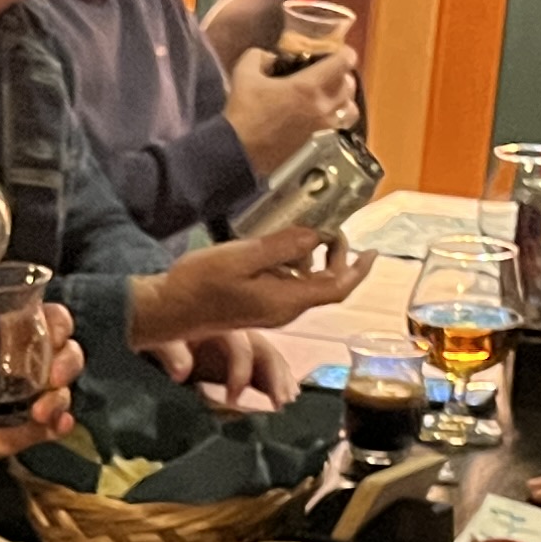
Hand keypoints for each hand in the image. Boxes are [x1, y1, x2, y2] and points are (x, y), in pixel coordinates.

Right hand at [127, 220, 367, 345]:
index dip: (359, 269)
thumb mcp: (242, 258)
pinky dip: (296, 267)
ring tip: (309, 232)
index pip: (338, 288)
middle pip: (327, 287)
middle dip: (339, 259)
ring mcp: (272, 311)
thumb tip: (315, 235)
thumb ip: (281, 247)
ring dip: (316, 261)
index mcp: (288, 300)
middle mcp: (286, 310)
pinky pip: (290, 287)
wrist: (169, 311)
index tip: (371, 249)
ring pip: (309, 286)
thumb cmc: (200, 284)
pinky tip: (282, 248)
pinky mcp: (258, 307)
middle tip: (333, 230)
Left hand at [151, 326, 308, 408]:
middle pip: (264, 349)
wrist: (161, 319)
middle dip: (275, 375)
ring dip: (281, 377)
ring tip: (289, 398)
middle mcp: (237, 329)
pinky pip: (266, 365)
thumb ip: (171, 350)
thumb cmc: (162, 328)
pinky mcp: (244, 355)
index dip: (239, 372)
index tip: (233, 399)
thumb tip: (182, 372)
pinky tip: (287, 394)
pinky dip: (277, 378)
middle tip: (282, 400)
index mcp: (218, 323)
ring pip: (270, 356)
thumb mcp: (162, 336)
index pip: (239, 345)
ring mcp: (243, 341)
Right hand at [220, 47, 360, 173]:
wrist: (240, 152)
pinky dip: (339, 120)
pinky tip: (325, 118)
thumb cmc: (243, 112)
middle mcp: (323, 106)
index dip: (344, 53)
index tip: (338, 53)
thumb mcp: (244, 73)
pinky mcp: (322, 146)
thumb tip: (273, 57)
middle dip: (342, 75)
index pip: (344, 62)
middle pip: (350, 84)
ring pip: (351, 109)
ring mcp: (325, 129)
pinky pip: (342, 128)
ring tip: (332, 98)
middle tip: (330, 74)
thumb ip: (260, 56)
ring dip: (344, 100)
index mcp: (308, 86)